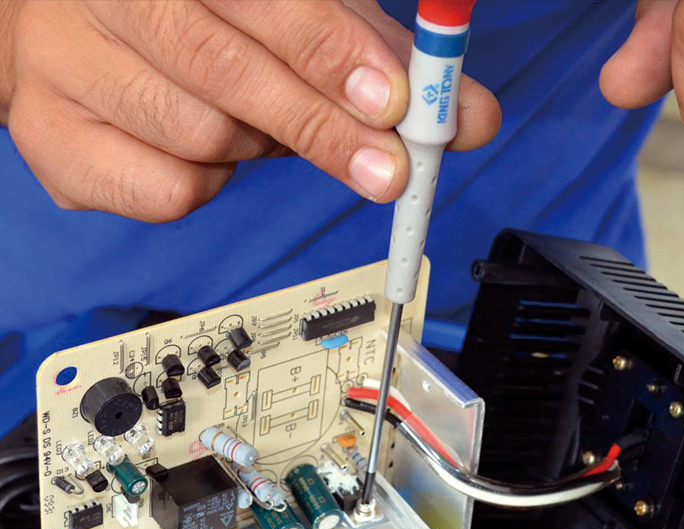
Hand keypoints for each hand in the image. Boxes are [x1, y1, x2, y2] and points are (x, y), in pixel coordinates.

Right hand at [0, 0, 500, 220]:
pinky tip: (200, 148)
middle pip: (226, 74)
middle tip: (386, 171)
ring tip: (253, 121)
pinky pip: (166, 191)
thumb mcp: (293, 11)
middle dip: (321, 128)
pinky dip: (208, 183)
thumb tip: (468, 117)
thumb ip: (379, 56)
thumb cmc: (205, 15)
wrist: (72, 29)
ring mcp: (61, 67)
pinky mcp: (52, 141)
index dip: (331, 51)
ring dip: (256, 147)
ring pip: (200, 138)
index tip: (393, 102)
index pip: (265, 0)